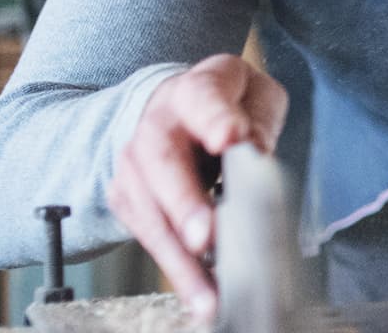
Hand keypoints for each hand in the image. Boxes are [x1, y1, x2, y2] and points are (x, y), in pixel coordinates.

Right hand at [108, 54, 287, 320]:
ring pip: (151, 213)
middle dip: (183, 202)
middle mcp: (154, 127)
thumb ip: (258, 120)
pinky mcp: (129, 202)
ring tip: (210, 295)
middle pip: (162, 162)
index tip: (231, 137)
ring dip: (180, 258)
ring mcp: (134, 166)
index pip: (203, 98)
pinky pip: (151, 240)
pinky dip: (176, 271)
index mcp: (195, 91)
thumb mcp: (254, 96)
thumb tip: (255, 152)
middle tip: (204, 237)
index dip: (215, 118)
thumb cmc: (225, 104)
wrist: (168, 108)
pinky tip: (201, 298)